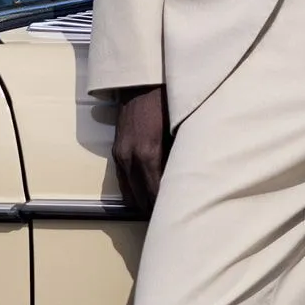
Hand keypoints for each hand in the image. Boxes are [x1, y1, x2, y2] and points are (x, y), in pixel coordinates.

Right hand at [112, 84, 169, 215]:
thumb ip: (180, 157)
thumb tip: (188, 182)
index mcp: (148, 153)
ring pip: (129, 193)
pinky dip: (134, 192)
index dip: (165, 210)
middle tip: (171, 222)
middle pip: (141, 198)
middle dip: (154, 212)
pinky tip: (146, 196)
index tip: (178, 220)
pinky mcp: (117, 150)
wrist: (140, 81)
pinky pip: (123, 181)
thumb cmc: (166, 101)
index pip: (156, 194)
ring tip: (158, 215)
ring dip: (143, 204)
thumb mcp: (180, 129)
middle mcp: (130, 158)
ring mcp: (120, 154)